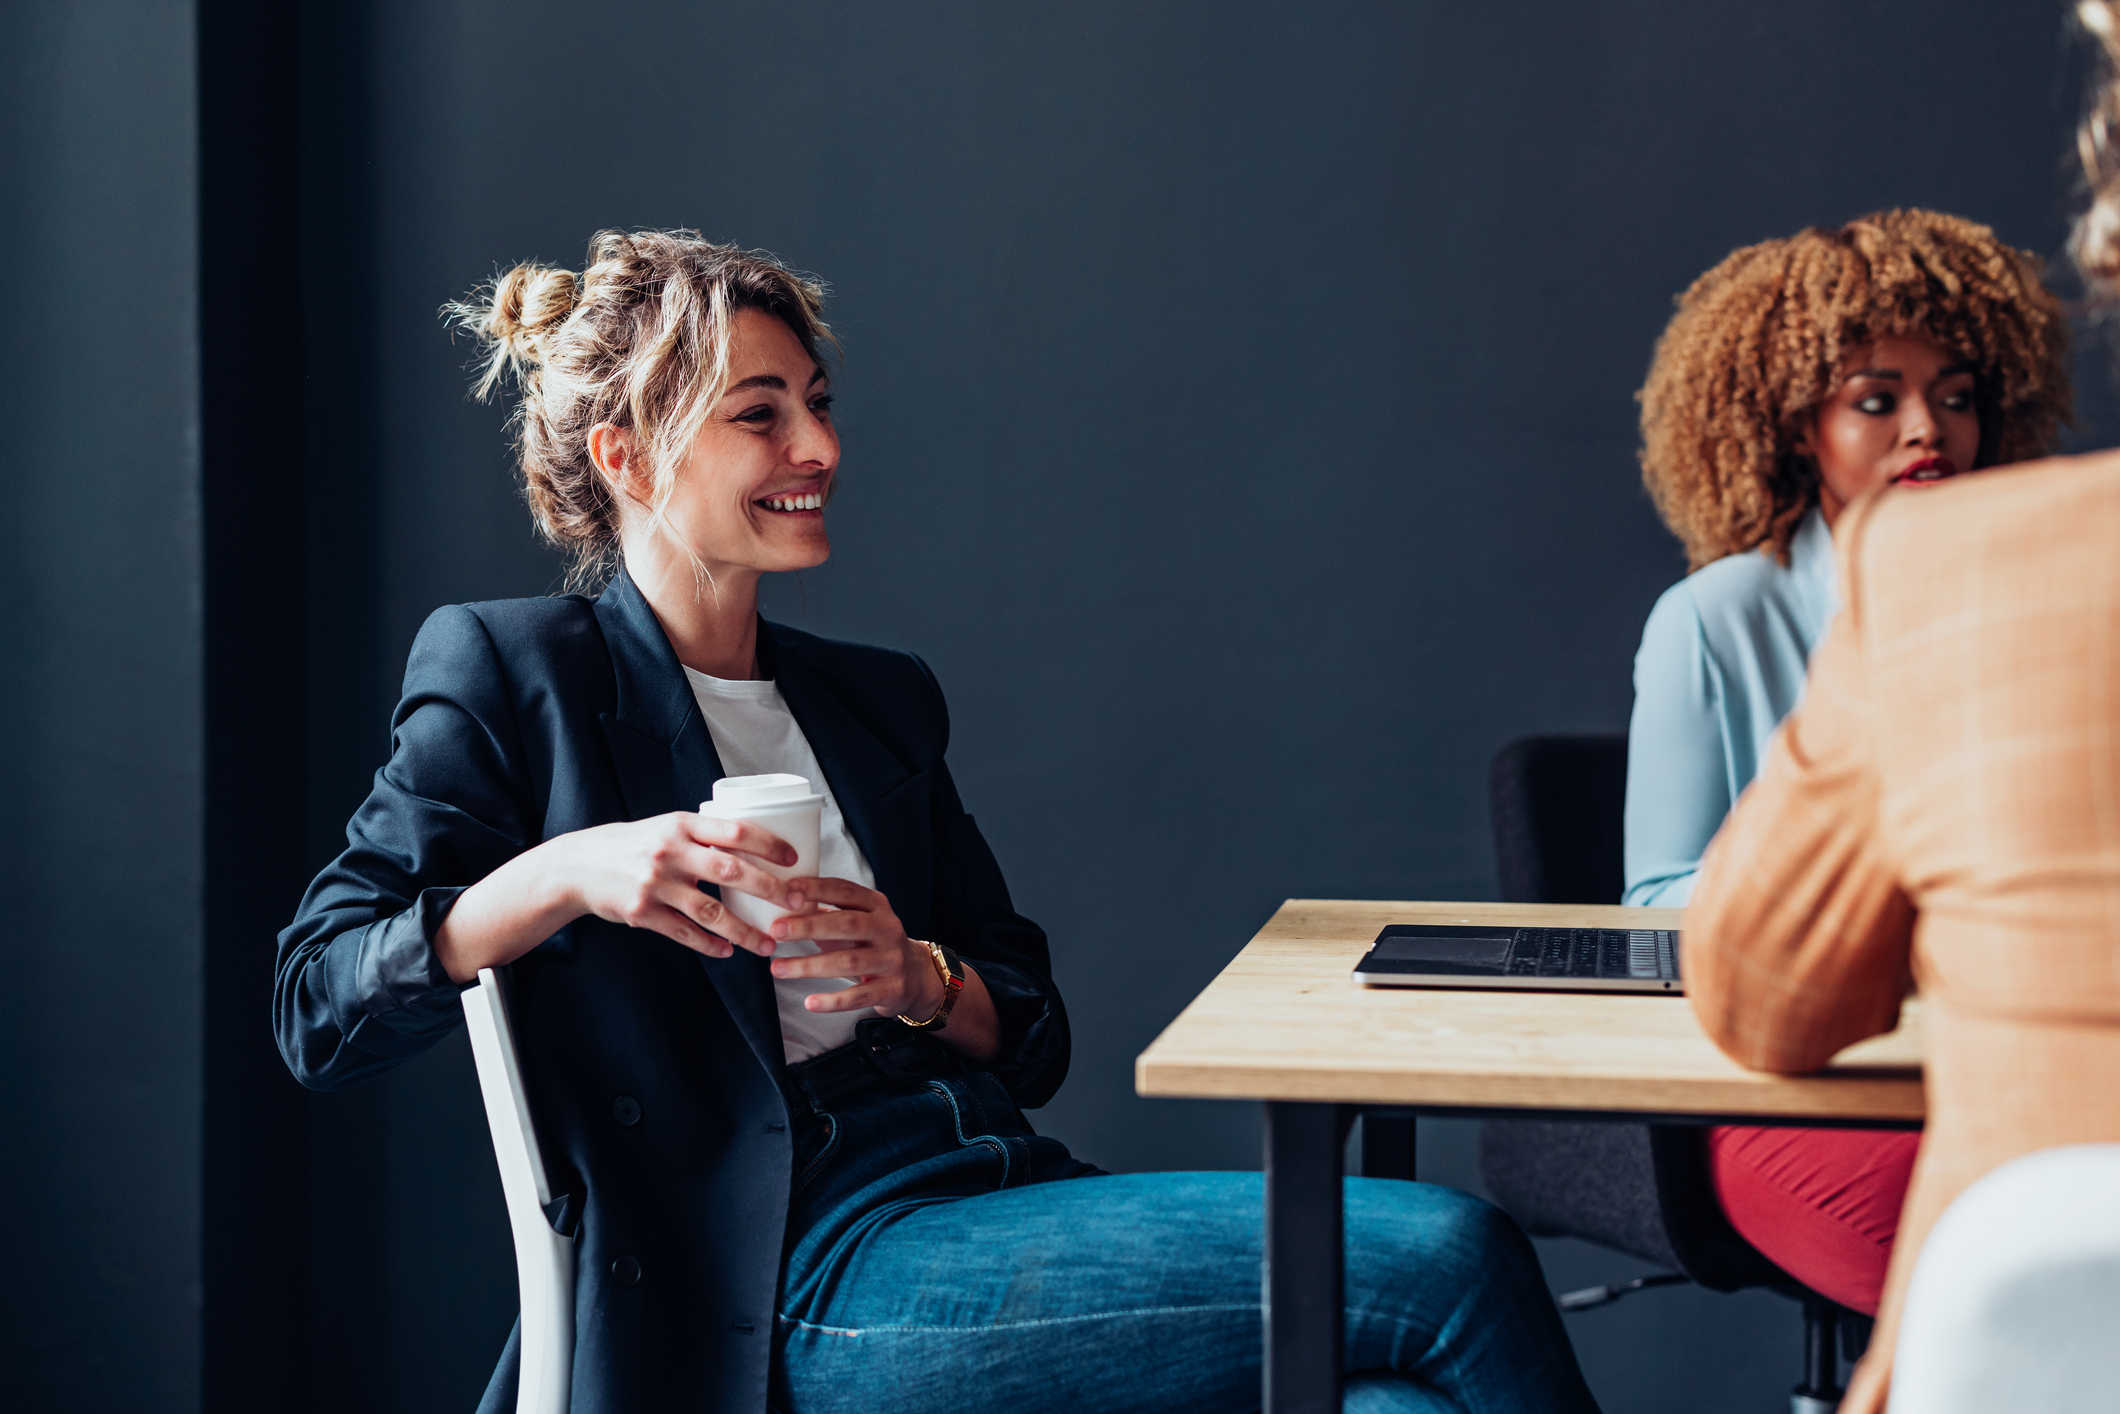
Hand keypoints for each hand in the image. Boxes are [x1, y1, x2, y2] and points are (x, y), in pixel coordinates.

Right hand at [558, 811, 797, 959]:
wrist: (577, 866)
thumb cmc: (633, 845)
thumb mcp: (666, 827)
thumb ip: (702, 835)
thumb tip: (753, 844)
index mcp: (681, 825)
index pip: (735, 831)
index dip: (769, 845)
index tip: (794, 859)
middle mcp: (670, 853)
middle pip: (731, 871)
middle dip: (770, 889)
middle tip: (797, 904)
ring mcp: (655, 885)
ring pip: (711, 912)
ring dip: (745, 932)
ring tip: (768, 945)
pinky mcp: (643, 914)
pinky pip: (685, 933)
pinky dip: (710, 945)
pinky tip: (728, 951)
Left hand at [767, 877, 944, 1018]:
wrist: (915, 976)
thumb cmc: (874, 945)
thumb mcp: (858, 922)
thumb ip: (827, 915)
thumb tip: (785, 909)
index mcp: (877, 906)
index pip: (846, 891)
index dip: (817, 888)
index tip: (789, 890)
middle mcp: (887, 929)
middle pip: (847, 923)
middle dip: (809, 926)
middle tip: (776, 930)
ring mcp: (891, 959)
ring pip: (848, 961)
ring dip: (809, 965)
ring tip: (778, 969)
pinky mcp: (891, 989)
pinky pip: (858, 996)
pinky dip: (832, 1001)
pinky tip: (809, 1002)